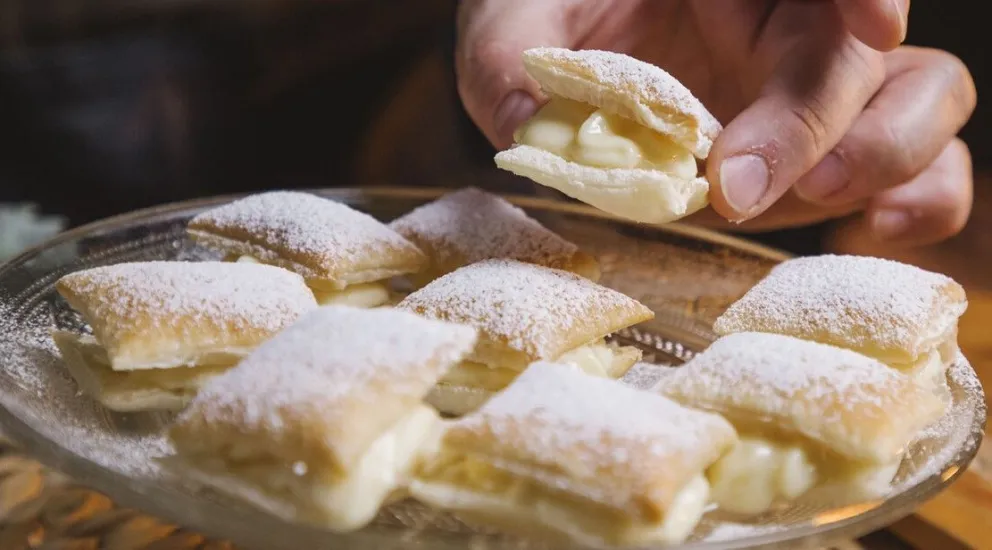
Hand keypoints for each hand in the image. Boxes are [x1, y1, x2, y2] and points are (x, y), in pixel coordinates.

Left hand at [456, 0, 975, 246]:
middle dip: (820, 123)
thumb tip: (523, 118)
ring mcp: (821, 93)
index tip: (872, 21)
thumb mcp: (517, 25)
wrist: (561, 75)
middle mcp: (792, 25)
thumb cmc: (548, 27)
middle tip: (743, 183)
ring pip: (928, 100)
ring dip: (889, 157)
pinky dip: (916, 204)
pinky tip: (863, 233)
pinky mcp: (830, 157)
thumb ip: (511, 55)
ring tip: (817, 202)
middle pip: (864, 55)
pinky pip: (921, 170)